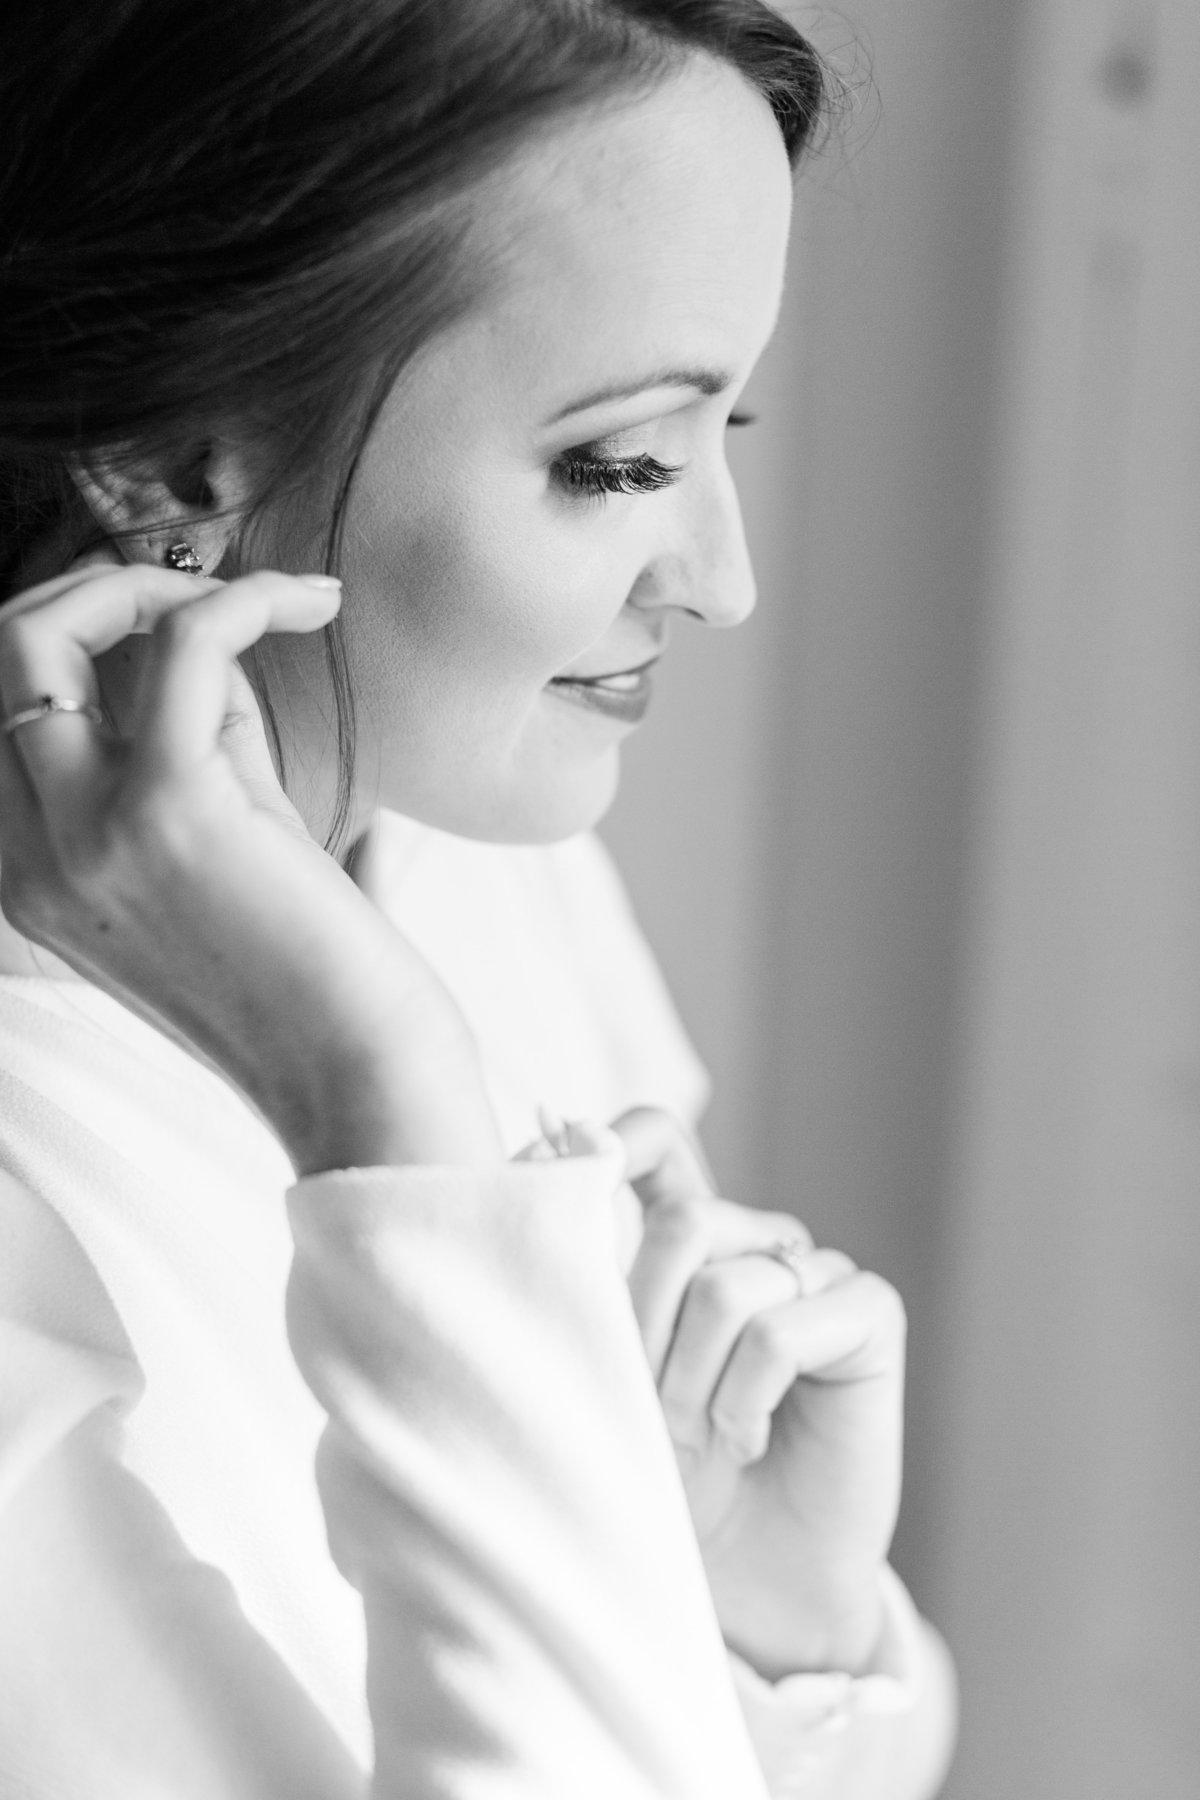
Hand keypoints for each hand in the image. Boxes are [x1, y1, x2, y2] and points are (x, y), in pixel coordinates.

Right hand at [0, 558, 501, 1174]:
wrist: (361, 1080)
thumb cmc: (316, 979)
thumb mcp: (226, 850)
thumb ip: (197, 749)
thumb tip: (202, 640)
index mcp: (31, 878)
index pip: (11, 712)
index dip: (87, 641)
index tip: (185, 629)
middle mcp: (30, 860)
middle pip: (0, 660)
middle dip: (93, 593)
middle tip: (205, 596)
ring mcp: (82, 838)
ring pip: (40, 636)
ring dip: (155, 584)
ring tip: (276, 599)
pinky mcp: (168, 811)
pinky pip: (180, 644)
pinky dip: (246, 600)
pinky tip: (315, 604)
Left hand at [612, 1107, 904, 1680]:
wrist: (743, 1583)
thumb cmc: (668, 1480)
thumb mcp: (612, 1375)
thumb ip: (595, 1282)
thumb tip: (547, 1156)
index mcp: (690, 1243)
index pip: (660, 1142)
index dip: (622, 1141)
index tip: (577, 1170)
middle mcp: (756, 1244)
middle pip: (684, 1224)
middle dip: (649, 1331)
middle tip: (657, 1412)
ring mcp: (818, 1274)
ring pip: (727, 1287)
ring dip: (695, 1386)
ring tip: (706, 1438)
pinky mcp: (869, 1315)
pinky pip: (782, 1327)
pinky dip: (748, 1398)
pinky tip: (753, 1440)